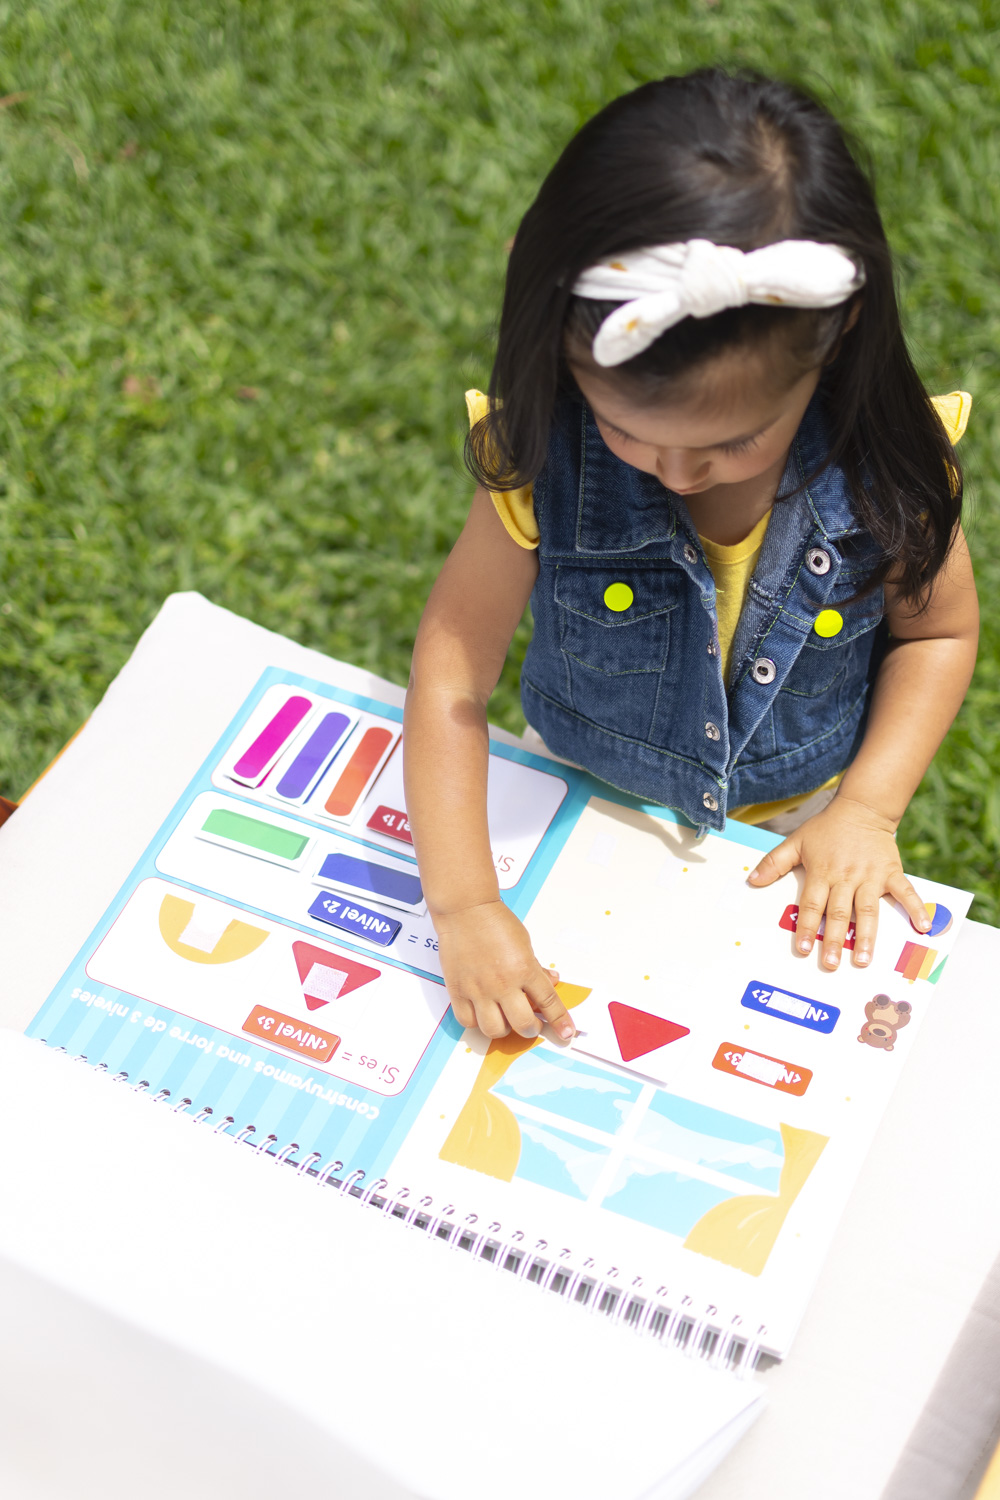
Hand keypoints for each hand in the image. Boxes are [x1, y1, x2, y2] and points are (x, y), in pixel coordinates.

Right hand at [433, 900, 575, 1040]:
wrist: (465, 911)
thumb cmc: (495, 922)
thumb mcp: (525, 943)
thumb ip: (536, 968)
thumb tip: (551, 982)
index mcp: (524, 969)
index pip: (549, 1003)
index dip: (560, 1021)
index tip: (566, 1033)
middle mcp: (503, 983)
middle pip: (523, 1024)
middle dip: (531, 1028)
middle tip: (530, 1023)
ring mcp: (479, 990)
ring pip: (495, 1030)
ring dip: (504, 1029)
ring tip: (504, 1018)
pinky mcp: (458, 991)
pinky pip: (468, 1021)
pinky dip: (477, 1022)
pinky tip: (482, 1012)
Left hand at [747, 795, 931, 969]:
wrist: (862, 808)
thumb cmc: (826, 828)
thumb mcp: (796, 841)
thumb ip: (774, 863)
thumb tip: (752, 881)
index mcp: (822, 872)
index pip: (812, 905)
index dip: (807, 927)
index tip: (803, 949)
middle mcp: (846, 877)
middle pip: (839, 913)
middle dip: (834, 940)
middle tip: (830, 964)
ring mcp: (871, 876)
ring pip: (868, 910)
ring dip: (866, 936)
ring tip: (863, 959)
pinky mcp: (891, 872)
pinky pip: (905, 893)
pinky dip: (915, 909)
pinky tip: (922, 927)